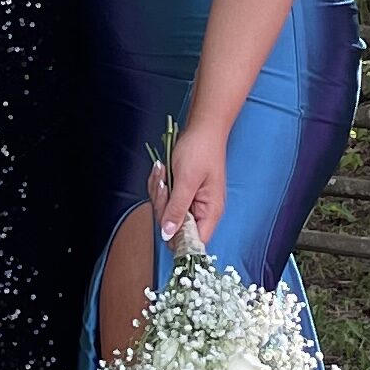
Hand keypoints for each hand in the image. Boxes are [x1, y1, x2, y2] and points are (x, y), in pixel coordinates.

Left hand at [147, 118, 229, 252]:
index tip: (164, 220)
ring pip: (165, 212)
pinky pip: (164, 198)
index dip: (177, 237)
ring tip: (164, 172)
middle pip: (174, 227)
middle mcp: (202, 211)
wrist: (202, 127)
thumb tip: (168, 235)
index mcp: (210, 212)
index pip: (194, 241)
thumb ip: (177, 209)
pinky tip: (163, 170)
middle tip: (165, 184)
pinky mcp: (182, 193)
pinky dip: (159, 185)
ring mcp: (191, 201)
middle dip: (163, 205)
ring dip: (159, 192)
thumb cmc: (201, 150)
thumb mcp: (187, 180)